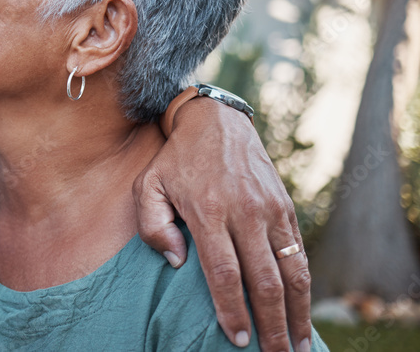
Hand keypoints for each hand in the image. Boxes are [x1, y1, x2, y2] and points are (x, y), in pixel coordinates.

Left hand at [133, 98, 311, 351]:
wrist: (215, 122)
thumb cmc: (175, 161)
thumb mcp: (148, 186)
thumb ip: (153, 226)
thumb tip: (176, 263)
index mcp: (208, 211)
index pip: (223, 271)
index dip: (232, 309)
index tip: (237, 339)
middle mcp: (244, 212)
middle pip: (263, 280)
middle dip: (271, 325)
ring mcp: (269, 209)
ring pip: (290, 270)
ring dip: (297, 312)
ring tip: (298, 345)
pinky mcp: (285, 206)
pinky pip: (298, 253)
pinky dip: (303, 285)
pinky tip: (301, 310)